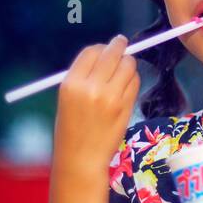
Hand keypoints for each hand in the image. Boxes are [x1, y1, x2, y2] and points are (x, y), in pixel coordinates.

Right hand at [51, 35, 139, 175]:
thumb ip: (84, 76)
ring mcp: (110, 97)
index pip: (91, 51)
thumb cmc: (72, 129)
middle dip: (119, 46)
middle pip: (112, 53)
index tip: (106, 48)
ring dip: (128, 63)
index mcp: (71, 83)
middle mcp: (91, 87)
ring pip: (128, 65)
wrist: (81, 158)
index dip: (101, 47)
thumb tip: (104, 53)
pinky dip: (133, 79)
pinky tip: (126, 86)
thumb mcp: (68, 98)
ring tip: (123, 70)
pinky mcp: (125, 106)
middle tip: (122, 44)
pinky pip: (134, 82)